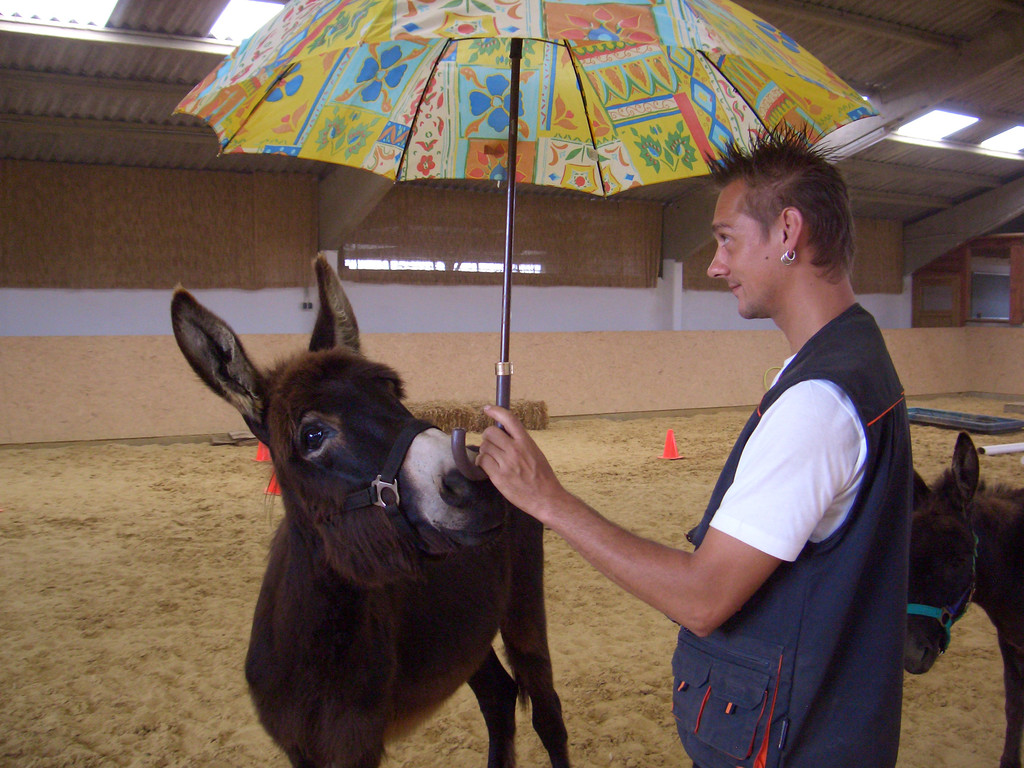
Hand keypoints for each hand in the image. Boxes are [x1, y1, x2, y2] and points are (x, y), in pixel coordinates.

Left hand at [477, 405, 566, 520]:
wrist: (546, 498)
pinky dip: (481, 462)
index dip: (496, 411)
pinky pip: (482, 461)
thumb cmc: (543, 477)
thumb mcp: (535, 453)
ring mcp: (506, 463)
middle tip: (492, 445)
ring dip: (485, 451)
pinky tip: (486, 465)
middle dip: (488, 437)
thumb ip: (521, 443)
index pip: (509, 419)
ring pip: (484, 447)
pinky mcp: (498, 477)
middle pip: (490, 432)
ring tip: (492, 458)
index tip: (487, 409)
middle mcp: (515, 450)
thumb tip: (504, 435)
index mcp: (526, 442)